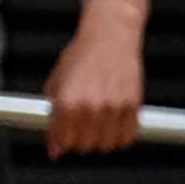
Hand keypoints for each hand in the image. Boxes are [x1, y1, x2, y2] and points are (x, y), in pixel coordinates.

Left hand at [43, 19, 142, 158]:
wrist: (109, 36)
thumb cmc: (81, 56)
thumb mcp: (56, 80)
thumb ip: (52, 110)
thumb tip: (52, 140)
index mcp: (67, 100)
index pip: (61, 139)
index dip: (57, 145)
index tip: (57, 147)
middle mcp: (90, 106)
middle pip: (82, 146)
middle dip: (76, 142)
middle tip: (76, 132)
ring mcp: (113, 108)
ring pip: (105, 145)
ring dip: (98, 141)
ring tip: (94, 127)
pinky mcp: (133, 106)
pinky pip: (126, 138)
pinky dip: (118, 137)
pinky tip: (111, 127)